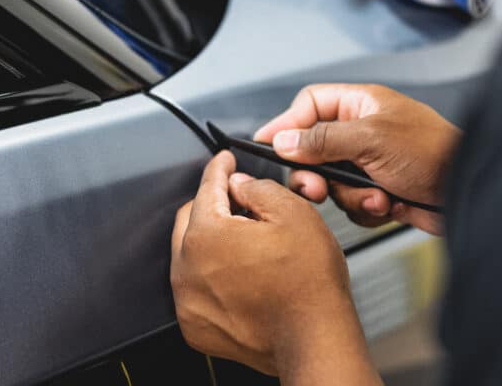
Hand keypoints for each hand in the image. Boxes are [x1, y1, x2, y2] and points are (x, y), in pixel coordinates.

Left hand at [171, 152, 382, 384]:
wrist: (314, 340)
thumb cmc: (308, 284)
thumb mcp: (293, 213)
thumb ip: (259, 188)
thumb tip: (240, 185)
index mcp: (206, 236)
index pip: (206, 188)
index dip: (219, 168)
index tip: (225, 161)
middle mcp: (187, 269)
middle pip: (190, 219)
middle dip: (212, 203)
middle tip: (239, 198)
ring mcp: (188, 301)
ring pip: (189, 253)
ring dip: (210, 239)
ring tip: (246, 240)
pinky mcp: (196, 326)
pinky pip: (195, 286)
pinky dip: (210, 274)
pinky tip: (240, 272)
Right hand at [255, 84, 460, 234]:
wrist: (469, 195)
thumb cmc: (433, 153)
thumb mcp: (371, 140)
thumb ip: (322, 139)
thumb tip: (283, 140)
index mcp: (361, 105)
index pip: (309, 106)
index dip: (287, 124)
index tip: (267, 144)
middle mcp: (362, 132)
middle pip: (313, 149)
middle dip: (315, 173)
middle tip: (316, 187)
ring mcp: (370, 163)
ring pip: (331, 182)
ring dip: (349, 195)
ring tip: (374, 196)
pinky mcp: (378, 191)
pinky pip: (351, 203)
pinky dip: (365, 209)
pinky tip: (388, 205)